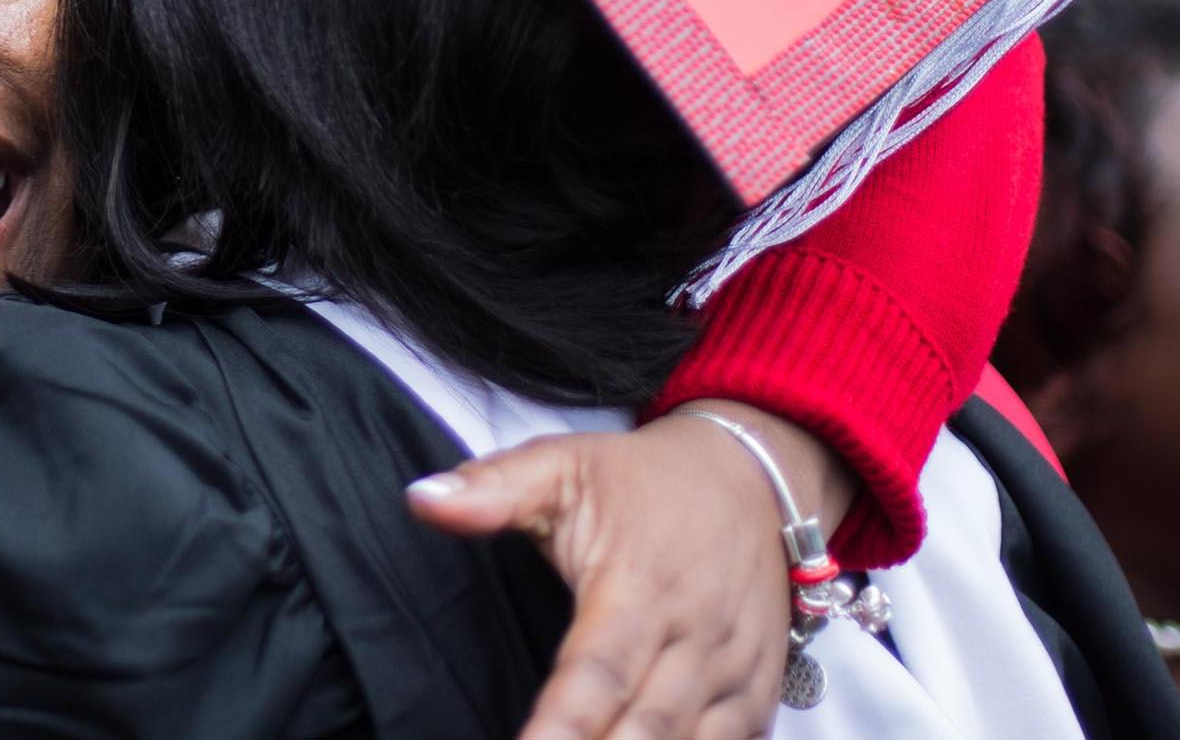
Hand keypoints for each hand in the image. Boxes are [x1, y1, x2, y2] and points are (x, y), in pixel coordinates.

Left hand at [409, 401, 852, 739]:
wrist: (753, 472)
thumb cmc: (643, 480)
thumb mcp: (564, 466)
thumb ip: (494, 489)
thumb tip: (422, 500)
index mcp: (637, 586)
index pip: (596, 673)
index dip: (561, 728)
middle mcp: (694, 635)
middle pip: (648, 730)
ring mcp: (734, 669)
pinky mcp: (758, 692)